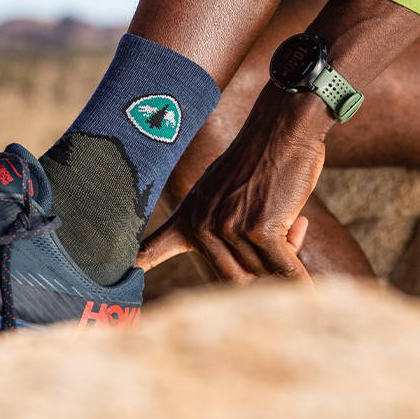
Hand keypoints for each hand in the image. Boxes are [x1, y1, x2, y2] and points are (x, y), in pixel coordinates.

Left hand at [138, 84, 330, 283]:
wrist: (283, 128)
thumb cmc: (259, 163)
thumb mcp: (220, 192)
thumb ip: (219, 233)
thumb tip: (241, 284)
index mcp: (187, 218)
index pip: (150, 251)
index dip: (132, 270)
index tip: (109, 285)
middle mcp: (202, 225)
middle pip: (233, 280)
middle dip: (262, 267)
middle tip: (280, 235)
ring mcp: (229, 227)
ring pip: (262, 273)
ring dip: (285, 257)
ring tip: (291, 220)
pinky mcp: (260, 228)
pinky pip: (285, 271)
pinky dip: (301, 281)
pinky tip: (311, 290)